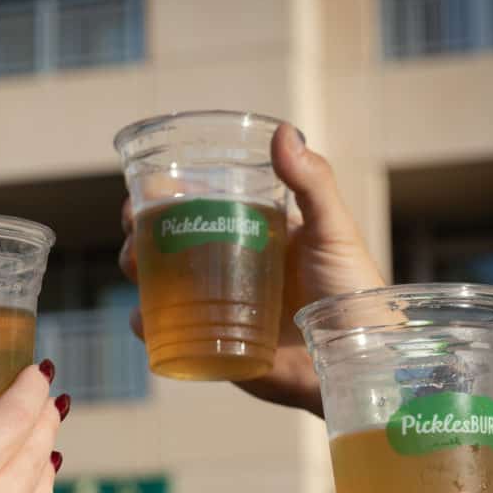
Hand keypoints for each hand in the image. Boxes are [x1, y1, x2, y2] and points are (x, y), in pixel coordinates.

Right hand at [119, 124, 383, 414]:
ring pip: (160, 284)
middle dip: (140, 235)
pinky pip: (170, 333)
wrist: (356, 361)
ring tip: (136, 270)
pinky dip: (147, 325)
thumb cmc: (353, 292)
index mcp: (252, 230)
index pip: (197, 205)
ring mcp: (218, 305)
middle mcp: (229, 265)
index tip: (144, 192)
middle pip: (167, 243)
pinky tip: (144, 320)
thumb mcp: (334, 230)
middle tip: (136, 236)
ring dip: (137, 273)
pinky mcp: (214, 344)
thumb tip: (283, 131)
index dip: (163, 197)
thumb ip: (312, 182)